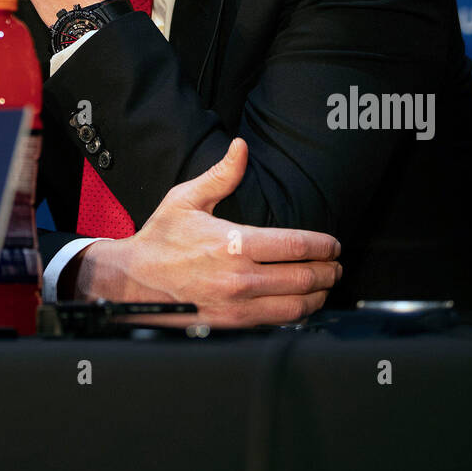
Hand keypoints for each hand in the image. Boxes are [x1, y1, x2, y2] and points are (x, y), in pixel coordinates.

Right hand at [71, 139, 342, 326]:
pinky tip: (302, 303)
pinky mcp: (233, 324)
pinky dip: (297, 314)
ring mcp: (238, 305)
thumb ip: (222, 175)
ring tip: (325, 284)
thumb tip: (241, 147)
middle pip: (303, 277)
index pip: (295, 246)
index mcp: (234, 243)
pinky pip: (276, 322)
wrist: (135, 279)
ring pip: (296, 306)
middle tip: (336, 264)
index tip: (333, 244)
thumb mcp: (187, 198)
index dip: (322, 245)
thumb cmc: (161, 238)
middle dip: (328, 270)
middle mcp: (240, 277)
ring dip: (318, 295)